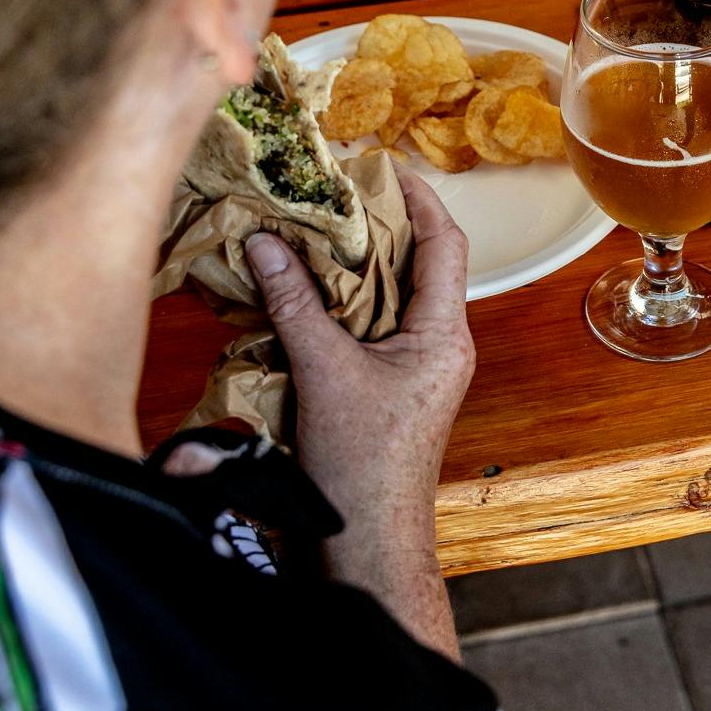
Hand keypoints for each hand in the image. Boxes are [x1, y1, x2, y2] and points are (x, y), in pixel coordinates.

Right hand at [246, 174, 475, 553]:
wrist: (365, 545)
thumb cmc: (361, 466)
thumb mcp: (323, 372)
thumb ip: (294, 303)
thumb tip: (265, 241)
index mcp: (444, 334)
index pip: (445, 244)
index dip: (417, 197)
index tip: (380, 165)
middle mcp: (439, 346)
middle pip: (414, 265)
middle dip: (373, 227)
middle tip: (326, 193)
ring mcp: (415, 370)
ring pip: (387, 298)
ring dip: (349, 267)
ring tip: (305, 231)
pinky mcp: (388, 390)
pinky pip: (367, 330)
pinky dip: (336, 306)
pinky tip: (296, 292)